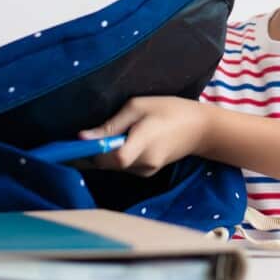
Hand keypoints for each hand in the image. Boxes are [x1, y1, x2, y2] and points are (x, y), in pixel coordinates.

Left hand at [79, 96, 214, 176]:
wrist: (200, 128)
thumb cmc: (169, 109)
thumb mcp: (139, 106)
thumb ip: (112, 124)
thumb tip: (83, 137)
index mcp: (144, 143)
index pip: (114, 158)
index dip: (93, 152)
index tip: (79, 142)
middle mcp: (145, 163)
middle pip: (109, 164)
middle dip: (93, 152)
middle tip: (84, 137)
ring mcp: (146, 171)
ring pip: (114, 166)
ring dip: (105, 154)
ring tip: (106, 135)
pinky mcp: (148, 172)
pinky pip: (123, 166)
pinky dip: (116, 156)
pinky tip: (120, 142)